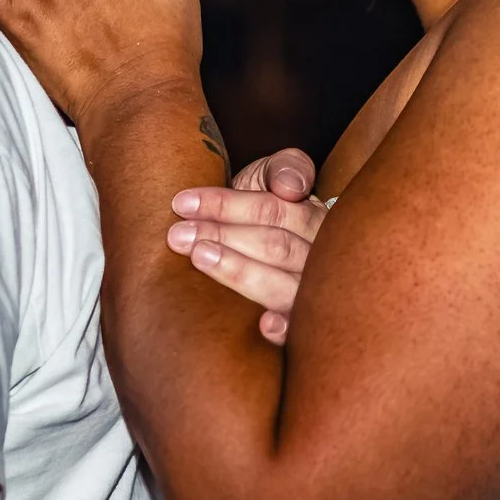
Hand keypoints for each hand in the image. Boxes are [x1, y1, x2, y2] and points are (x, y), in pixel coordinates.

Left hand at [171, 147, 325, 343]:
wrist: (267, 248)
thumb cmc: (266, 212)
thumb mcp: (274, 179)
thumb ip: (286, 168)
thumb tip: (291, 186)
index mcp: (315, 219)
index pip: (273, 209)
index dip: (227, 205)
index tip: (183, 203)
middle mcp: (320, 258)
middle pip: (275, 245)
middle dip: (223, 236)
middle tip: (178, 235)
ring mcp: (314, 295)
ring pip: (283, 284)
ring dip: (240, 272)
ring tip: (200, 258)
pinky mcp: (303, 328)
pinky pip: (299, 332)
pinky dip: (285, 328)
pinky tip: (265, 325)